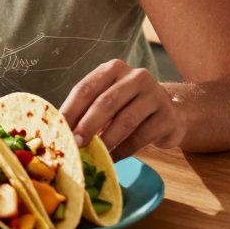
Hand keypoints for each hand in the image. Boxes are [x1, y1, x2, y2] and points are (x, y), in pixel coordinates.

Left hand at [59, 59, 185, 160]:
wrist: (170, 113)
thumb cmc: (128, 107)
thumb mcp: (108, 100)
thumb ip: (87, 110)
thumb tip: (61, 131)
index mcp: (113, 69)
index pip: (86, 88)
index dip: (71, 110)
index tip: (59, 128)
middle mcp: (136, 77)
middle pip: (106, 102)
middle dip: (87, 125)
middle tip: (75, 144)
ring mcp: (155, 95)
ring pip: (125, 120)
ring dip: (106, 141)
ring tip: (94, 155)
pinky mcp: (167, 116)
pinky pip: (141, 136)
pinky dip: (123, 151)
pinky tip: (112, 160)